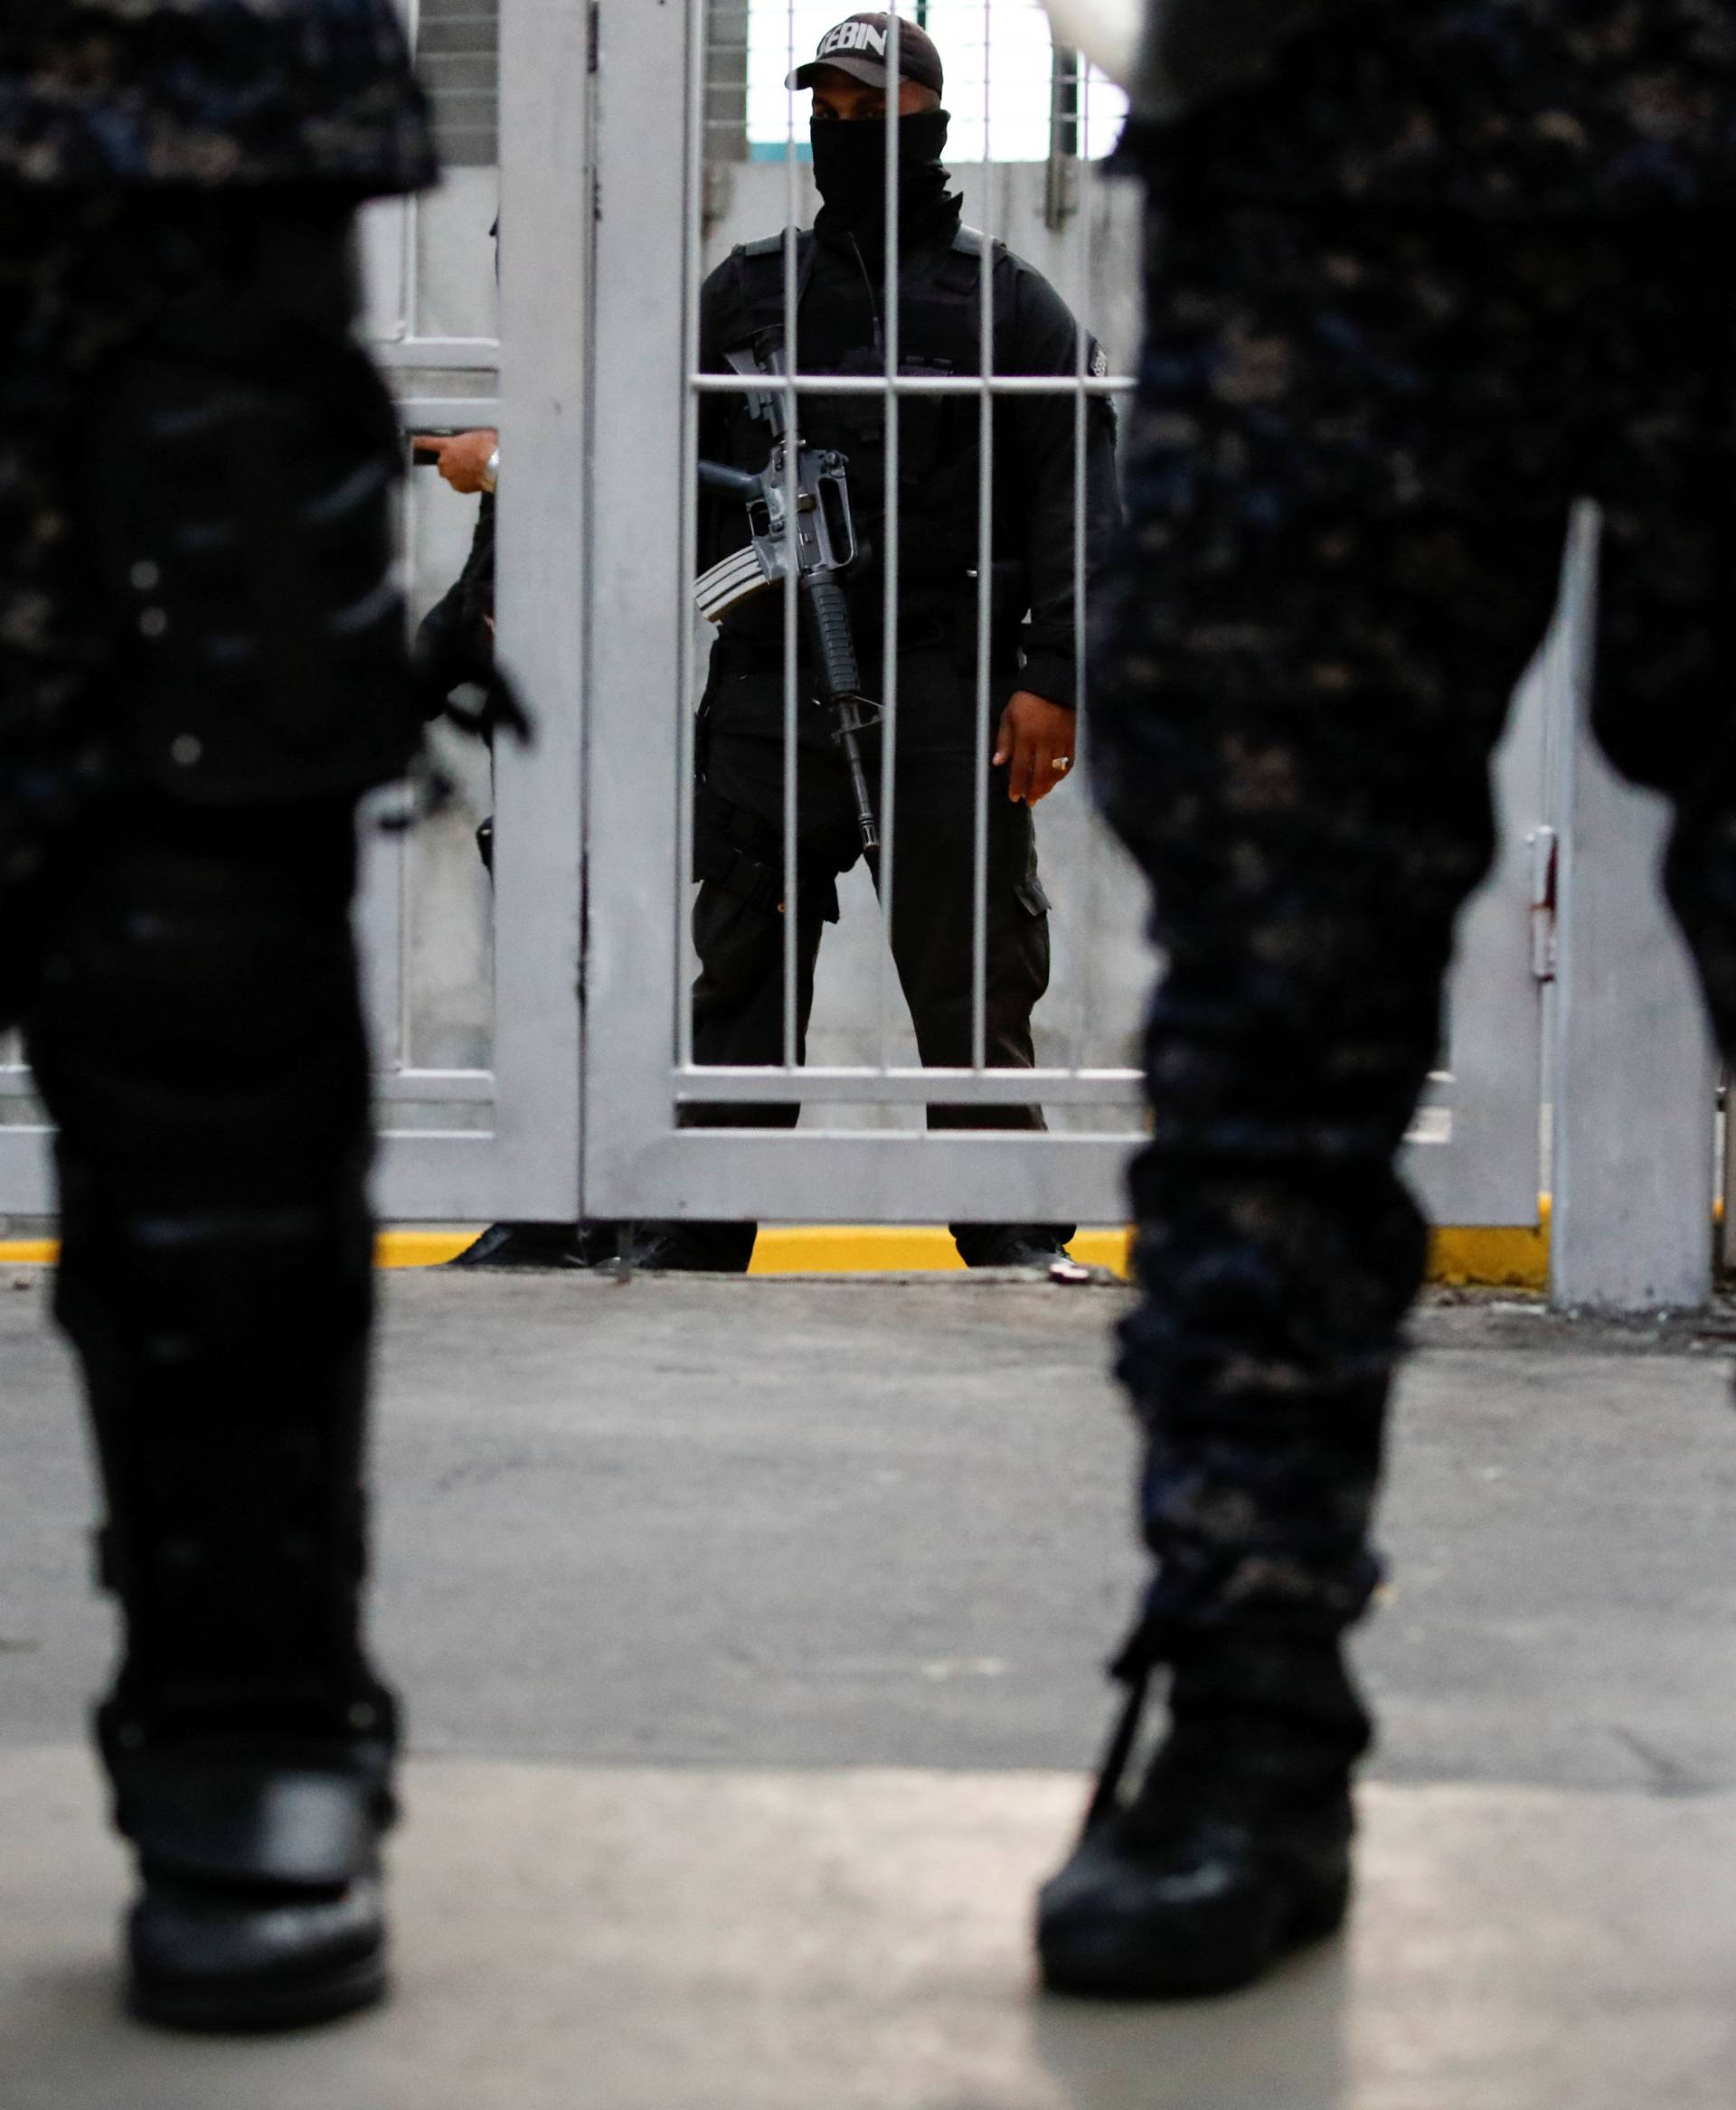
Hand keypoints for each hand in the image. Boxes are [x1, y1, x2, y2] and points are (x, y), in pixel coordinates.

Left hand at [413, 428, 498, 493]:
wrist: (494, 466)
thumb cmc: (487, 448)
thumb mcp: (478, 433)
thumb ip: (468, 436)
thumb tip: (474, 435)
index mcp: (447, 446)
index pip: (427, 443)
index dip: (419, 443)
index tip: (413, 442)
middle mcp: (444, 461)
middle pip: (442, 462)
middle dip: (452, 461)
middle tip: (466, 459)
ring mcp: (450, 475)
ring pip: (451, 474)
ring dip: (458, 471)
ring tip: (473, 468)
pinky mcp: (458, 487)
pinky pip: (459, 484)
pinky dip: (465, 481)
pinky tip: (475, 476)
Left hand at [993, 690, 1075, 804]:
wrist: (1051, 686)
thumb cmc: (1025, 703)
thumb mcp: (1008, 717)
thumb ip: (1003, 740)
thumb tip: (997, 763)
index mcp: (1026, 737)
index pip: (1020, 768)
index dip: (1017, 785)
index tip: (1014, 797)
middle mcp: (1044, 743)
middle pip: (1039, 774)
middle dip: (1033, 791)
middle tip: (1030, 803)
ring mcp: (1061, 742)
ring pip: (1055, 771)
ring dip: (1048, 786)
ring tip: (1041, 795)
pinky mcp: (1072, 740)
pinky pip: (1069, 762)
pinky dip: (1061, 775)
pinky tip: (1055, 781)